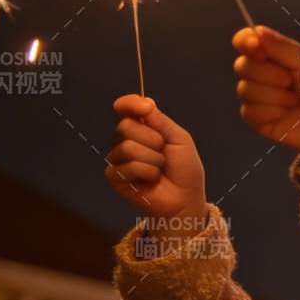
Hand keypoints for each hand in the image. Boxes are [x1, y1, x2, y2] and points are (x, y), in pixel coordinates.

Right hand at [105, 96, 208, 252]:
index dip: (130, 103)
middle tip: (164, 152)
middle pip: (126, 126)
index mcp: (142, 127)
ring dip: (153, 159)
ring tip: (160, 168)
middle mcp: (126, 140)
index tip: (145, 107)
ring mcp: (118, 159)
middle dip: (153, 139)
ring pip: (128, 147)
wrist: (185, 197)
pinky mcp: (115, 177)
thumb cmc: (185, 168)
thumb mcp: (179, 139)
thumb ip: (160, 121)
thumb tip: (145, 102)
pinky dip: (148, 172)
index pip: (125, 108)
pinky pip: (129, 166)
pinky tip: (152, 179)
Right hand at [232, 25, 299, 167]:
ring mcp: (256, 96)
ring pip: (245, 88)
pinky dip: (272, 111)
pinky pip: (250, 110)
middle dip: (268, 73)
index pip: (246, 41)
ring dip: (275, 94)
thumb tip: (256, 31)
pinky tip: (287, 114)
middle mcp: (260, 73)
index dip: (245, 41)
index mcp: (273, 55)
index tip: (256, 46)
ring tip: (294, 100)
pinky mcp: (255, 118)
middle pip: (242, 64)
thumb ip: (282, 47)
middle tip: (291, 81)